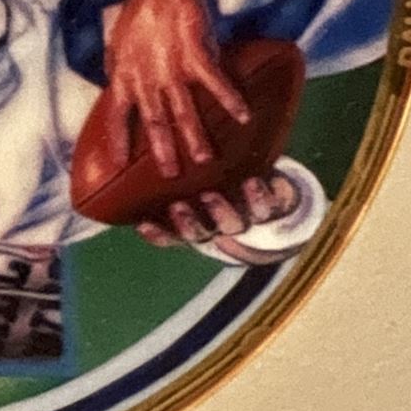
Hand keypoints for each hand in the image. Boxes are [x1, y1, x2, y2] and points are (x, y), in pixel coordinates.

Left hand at [101, 0, 248, 178]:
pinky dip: (231, 100)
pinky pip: (216, 83)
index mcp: (124, 75)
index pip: (117, 115)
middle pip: (155, 121)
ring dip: (196, 137)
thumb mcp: (117, 46)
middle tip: (170, 175)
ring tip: (205, 159)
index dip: (117, 141)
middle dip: (163, 150)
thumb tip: (117, 91)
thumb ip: (120, 73)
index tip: (117, 165)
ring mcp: (172, 68)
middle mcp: (146, 77)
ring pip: (185, 110)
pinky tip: (244, 116)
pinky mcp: (196, 55)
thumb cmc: (139, 13)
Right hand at [136, 171, 299, 266]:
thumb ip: (169, 182)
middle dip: (189, 223)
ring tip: (209, 195)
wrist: (273, 181)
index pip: (174, 236)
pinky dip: (259, 196)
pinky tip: (250, 182)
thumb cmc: (224, 177)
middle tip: (177, 206)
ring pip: (234, 225)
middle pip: (203, 234)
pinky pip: (268, 207)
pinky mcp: (274, 204)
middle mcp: (222, 227)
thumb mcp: (195, 179)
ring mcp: (248, 218)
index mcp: (201, 225)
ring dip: (221, 213)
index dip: (159, 235)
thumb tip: (136, 173)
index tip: (144, 223)